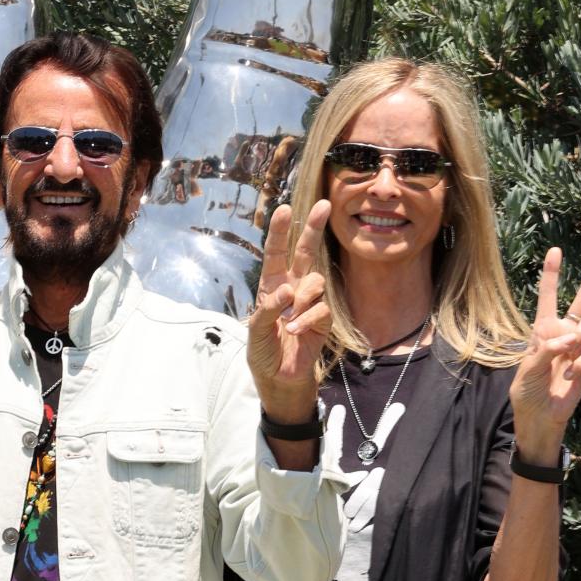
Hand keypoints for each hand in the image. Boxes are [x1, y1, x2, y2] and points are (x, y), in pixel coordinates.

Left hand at [247, 201, 331, 420]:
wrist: (278, 376)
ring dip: (301, 299)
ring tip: (288, 320)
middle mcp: (293, 287)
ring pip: (315, 281)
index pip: (276, 252)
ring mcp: (309, 302)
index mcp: (272, 284)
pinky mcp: (322, 319)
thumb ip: (268, 308)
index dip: (280, 231)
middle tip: (324, 204)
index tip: (284, 209)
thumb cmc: (262, 349)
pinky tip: (295, 331)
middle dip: (314, 228)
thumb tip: (289, 290)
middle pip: (305, 251)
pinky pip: (320, 308)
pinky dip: (307, 320)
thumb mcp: (255, 329)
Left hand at [509, 247, 580, 459]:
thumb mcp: (528, 368)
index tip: (555, 250)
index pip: (548, 297)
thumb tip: (571, 337)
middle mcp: (562, 333)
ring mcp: (577, 347)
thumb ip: (547, 349)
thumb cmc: (527, 391)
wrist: (541, 416)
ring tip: (569, 352)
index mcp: (541, 329)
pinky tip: (570, 376)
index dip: (551, 274)